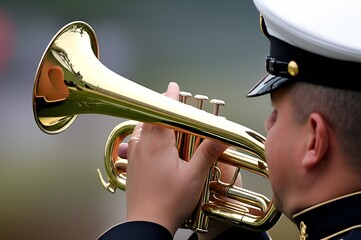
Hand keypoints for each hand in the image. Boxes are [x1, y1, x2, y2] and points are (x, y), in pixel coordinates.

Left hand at [121, 82, 227, 235]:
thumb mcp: (194, 176)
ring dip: (152, 120)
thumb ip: (208, 153)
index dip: (170, 97)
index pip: (163, 111)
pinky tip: (153, 142)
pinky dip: (145, 134)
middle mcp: (142, 146)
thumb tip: (222, 136)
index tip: (173, 87)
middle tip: (172, 103)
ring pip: (141, 128)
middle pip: (150, 116)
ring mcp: (134, 155)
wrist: (146, 223)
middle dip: (161, 107)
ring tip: (165, 121)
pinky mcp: (131, 164)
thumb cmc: (169, 203)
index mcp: (158, 144)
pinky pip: (136, 141)